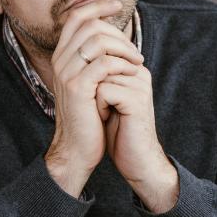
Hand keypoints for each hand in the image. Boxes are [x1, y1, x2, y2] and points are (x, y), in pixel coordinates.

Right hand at [45, 0, 144, 196]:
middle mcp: (61, 60)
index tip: (117, 5)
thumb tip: (114, 37)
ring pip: (98, 40)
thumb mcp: (90, 82)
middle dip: (117, 31)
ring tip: (137, 62)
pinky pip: (105, 63)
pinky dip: (123, 64)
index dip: (97, 5)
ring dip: (124, 48)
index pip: (77, 16)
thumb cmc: (88, 117)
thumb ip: (95, 59)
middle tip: (135, 51)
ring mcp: (67, 73)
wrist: (76, 148)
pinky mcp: (78, 88)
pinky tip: (132, 73)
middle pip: (89, 23)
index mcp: (62, 56)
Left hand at [96, 66, 178, 212]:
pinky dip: (99, 107)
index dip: (91, 80)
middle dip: (92, 88)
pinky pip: (103, 91)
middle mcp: (139, 72)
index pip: (100, 57)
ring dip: (94, 98)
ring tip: (107, 114)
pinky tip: (108, 119)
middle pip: (98, 65)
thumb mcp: (106, 97)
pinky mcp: (136, 98)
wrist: (136, 159)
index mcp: (133, 69)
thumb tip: (77, 58)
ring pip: (99, 77)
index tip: (102, 100)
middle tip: (104, 109)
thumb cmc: (118, 131)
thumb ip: (99, 75)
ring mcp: (140, 85)